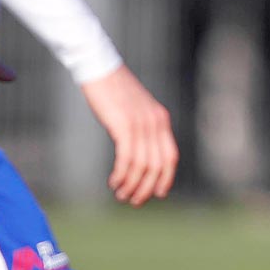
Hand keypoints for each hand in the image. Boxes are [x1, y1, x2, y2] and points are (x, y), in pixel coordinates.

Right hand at [79, 65, 178, 205]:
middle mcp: (155, 123)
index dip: (165, 179)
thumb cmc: (114, 91)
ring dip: (131, 185)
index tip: (156, 194)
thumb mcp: (136, 110)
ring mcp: (140, 124)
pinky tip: (114, 182)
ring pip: (141, 166)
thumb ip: (143, 128)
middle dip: (145, 189)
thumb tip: (141, 153)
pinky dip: (121, 175)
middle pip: (157, 167)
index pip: (170, 157)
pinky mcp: (123, 125)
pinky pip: (126, 159)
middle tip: (132, 200)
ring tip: (120, 194)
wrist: (99, 69)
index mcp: (161, 120)